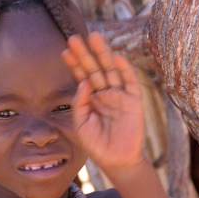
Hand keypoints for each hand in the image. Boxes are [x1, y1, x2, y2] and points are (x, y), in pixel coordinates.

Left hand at [62, 32, 145, 171]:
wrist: (115, 160)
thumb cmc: (96, 144)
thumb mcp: (81, 123)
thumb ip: (80, 102)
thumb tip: (83, 81)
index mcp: (91, 97)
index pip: (81, 75)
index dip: (74, 63)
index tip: (65, 50)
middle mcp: (104, 92)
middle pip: (94, 68)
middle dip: (85, 53)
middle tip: (74, 37)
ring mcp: (119, 95)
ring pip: (111, 70)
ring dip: (103, 54)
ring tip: (94, 37)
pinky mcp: (133, 101)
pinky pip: (129, 82)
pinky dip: (124, 69)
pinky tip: (116, 57)